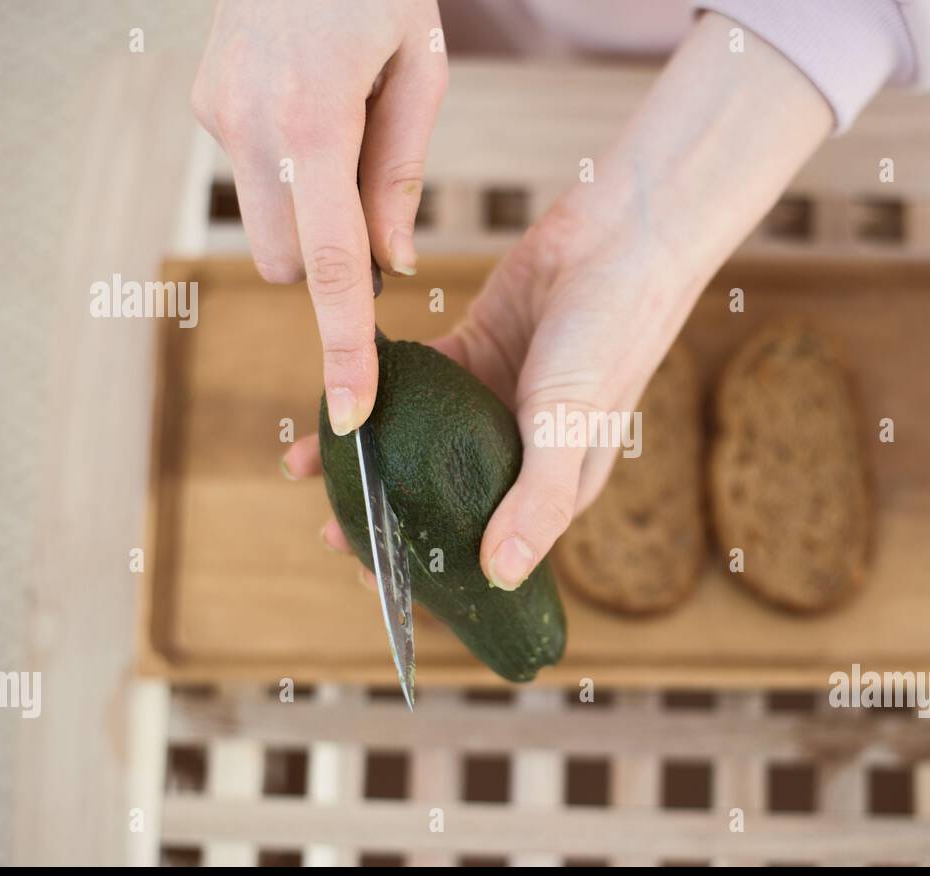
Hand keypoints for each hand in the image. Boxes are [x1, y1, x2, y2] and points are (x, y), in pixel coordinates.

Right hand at [192, 0, 447, 435]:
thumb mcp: (419, 68)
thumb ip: (400, 175)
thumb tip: (391, 267)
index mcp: (315, 121)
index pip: (335, 267)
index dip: (344, 348)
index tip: (349, 413)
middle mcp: (250, 125)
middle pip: (292, 263)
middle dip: (334, 266)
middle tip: (374, 208)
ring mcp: (218, 115)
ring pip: (267, 229)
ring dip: (308, 219)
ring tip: (342, 139)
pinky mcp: (204, 104)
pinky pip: (250, 179)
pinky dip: (286, 176)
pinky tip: (310, 112)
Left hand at [282, 11, 833, 591]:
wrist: (620, 234)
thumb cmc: (612, 334)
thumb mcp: (572, 425)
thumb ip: (536, 500)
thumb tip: (501, 577)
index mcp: (555, 484)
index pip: (492, 548)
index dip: (440, 573)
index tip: (382, 588)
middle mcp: (521, 450)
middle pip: (445, 500)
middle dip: (389, 520)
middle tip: (330, 533)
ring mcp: (494, 401)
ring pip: (419, 442)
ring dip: (369, 458)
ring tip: (309, 467)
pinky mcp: (473, 351)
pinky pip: (415, 382)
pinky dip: (378, 393)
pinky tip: (338, 402)